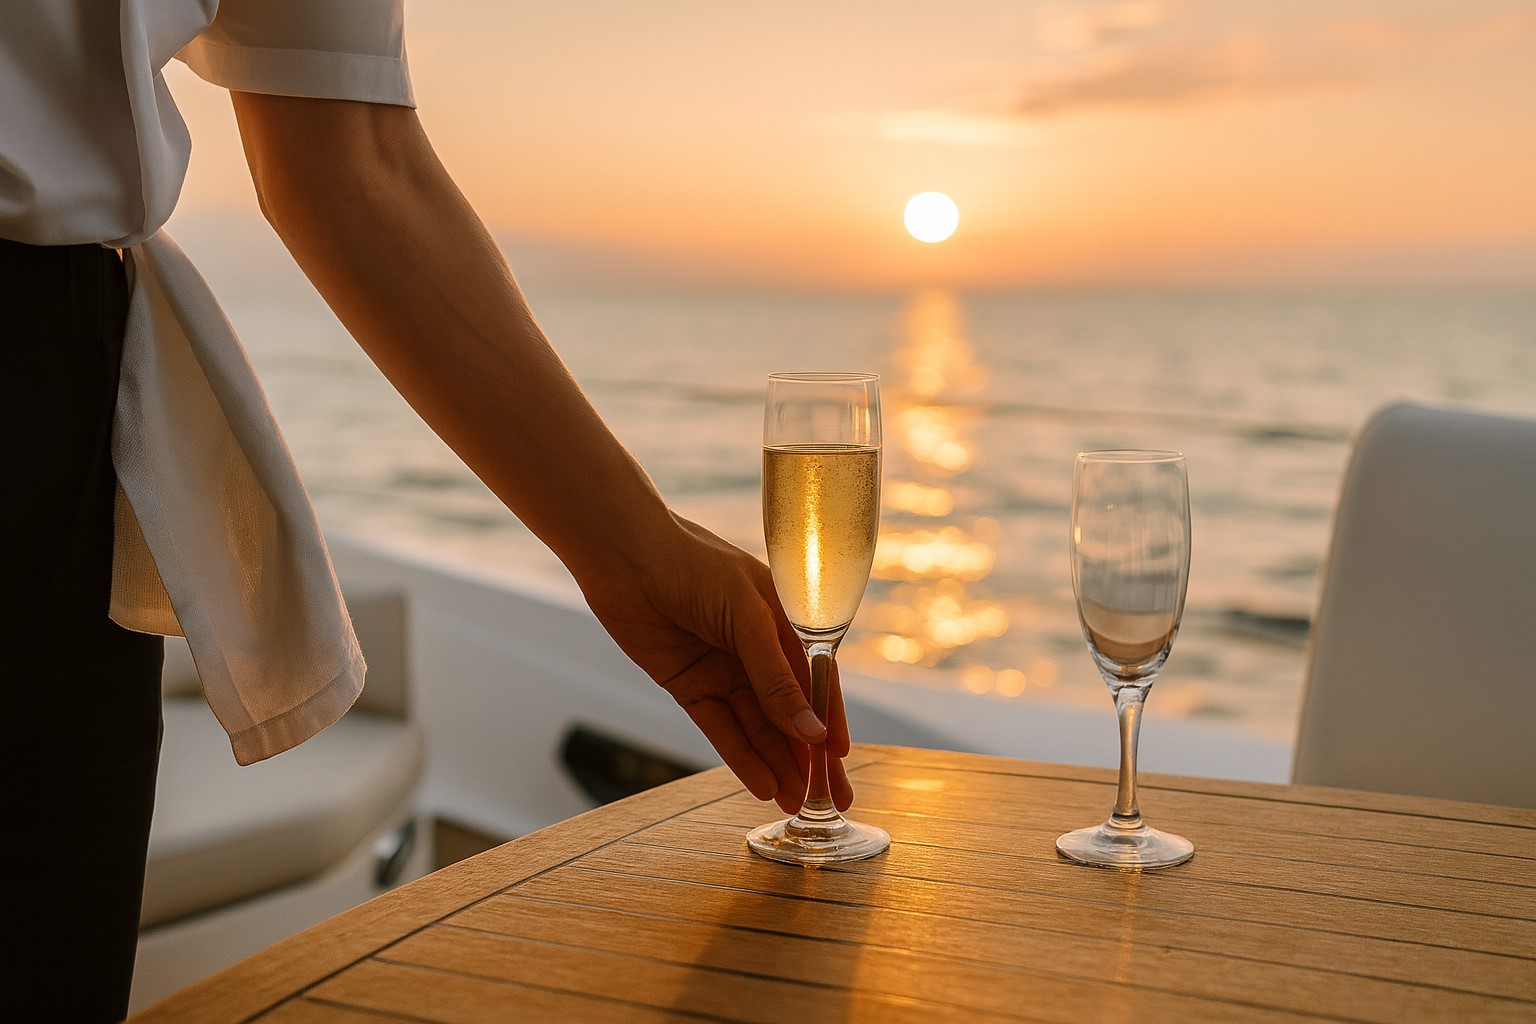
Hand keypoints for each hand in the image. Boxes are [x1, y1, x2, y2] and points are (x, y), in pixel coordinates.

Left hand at [578, 513, 852, 813]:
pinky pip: (721, 728)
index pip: (816, 680)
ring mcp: (723, 669)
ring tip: (796, 804)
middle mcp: (756, 650)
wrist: (624, 554)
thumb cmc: (694, 567)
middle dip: (808, 756)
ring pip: (757, 727)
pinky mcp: (690, 685)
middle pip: (789, 711)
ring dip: (777, 763)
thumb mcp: (745, 617)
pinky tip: (762, 785)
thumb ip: (775, 677)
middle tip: (831, 800)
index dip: (828, 719)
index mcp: (782, 622)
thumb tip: (811, 731)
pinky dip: (741, 756)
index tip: (840, 759)